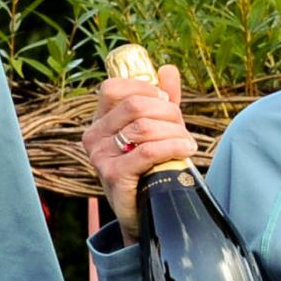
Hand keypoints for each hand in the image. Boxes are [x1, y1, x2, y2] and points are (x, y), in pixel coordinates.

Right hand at [81, 63, 197, 244]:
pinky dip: (173, 147)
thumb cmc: (149, 166)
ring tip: (187, 144)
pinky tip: (186, 150)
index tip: (166, 102)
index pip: (112, 88)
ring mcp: (100, 157)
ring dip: (175, 132)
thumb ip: (161, 100)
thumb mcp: (156, 129)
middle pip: (135, 105)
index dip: (144, 89)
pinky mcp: (113, 176)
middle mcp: (93, 136)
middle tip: (182, 127)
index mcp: (99, 120)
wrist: (145, 211)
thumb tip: (167, 69)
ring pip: (144, 127)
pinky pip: (147, 152)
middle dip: (168, 113)